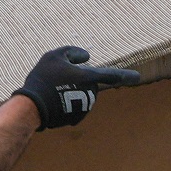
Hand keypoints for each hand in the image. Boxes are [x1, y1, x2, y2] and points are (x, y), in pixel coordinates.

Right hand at [13, 46, 140, 129]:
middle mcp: (91, 94)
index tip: (137, 77)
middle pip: (86, 84)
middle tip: (55, 82)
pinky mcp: (76, 118)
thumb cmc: (44, 78)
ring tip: (51, 93)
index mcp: (89, 77)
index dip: (125, 75)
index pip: (111, 75)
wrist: (32, 106)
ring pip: (80, 95)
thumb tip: (86, 57)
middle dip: (74, 82)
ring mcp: (85, 108)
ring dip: (68, 93)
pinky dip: (65, 105)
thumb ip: (72, 52)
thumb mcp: (54, 56)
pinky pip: (73, 107)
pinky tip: (52, 103)